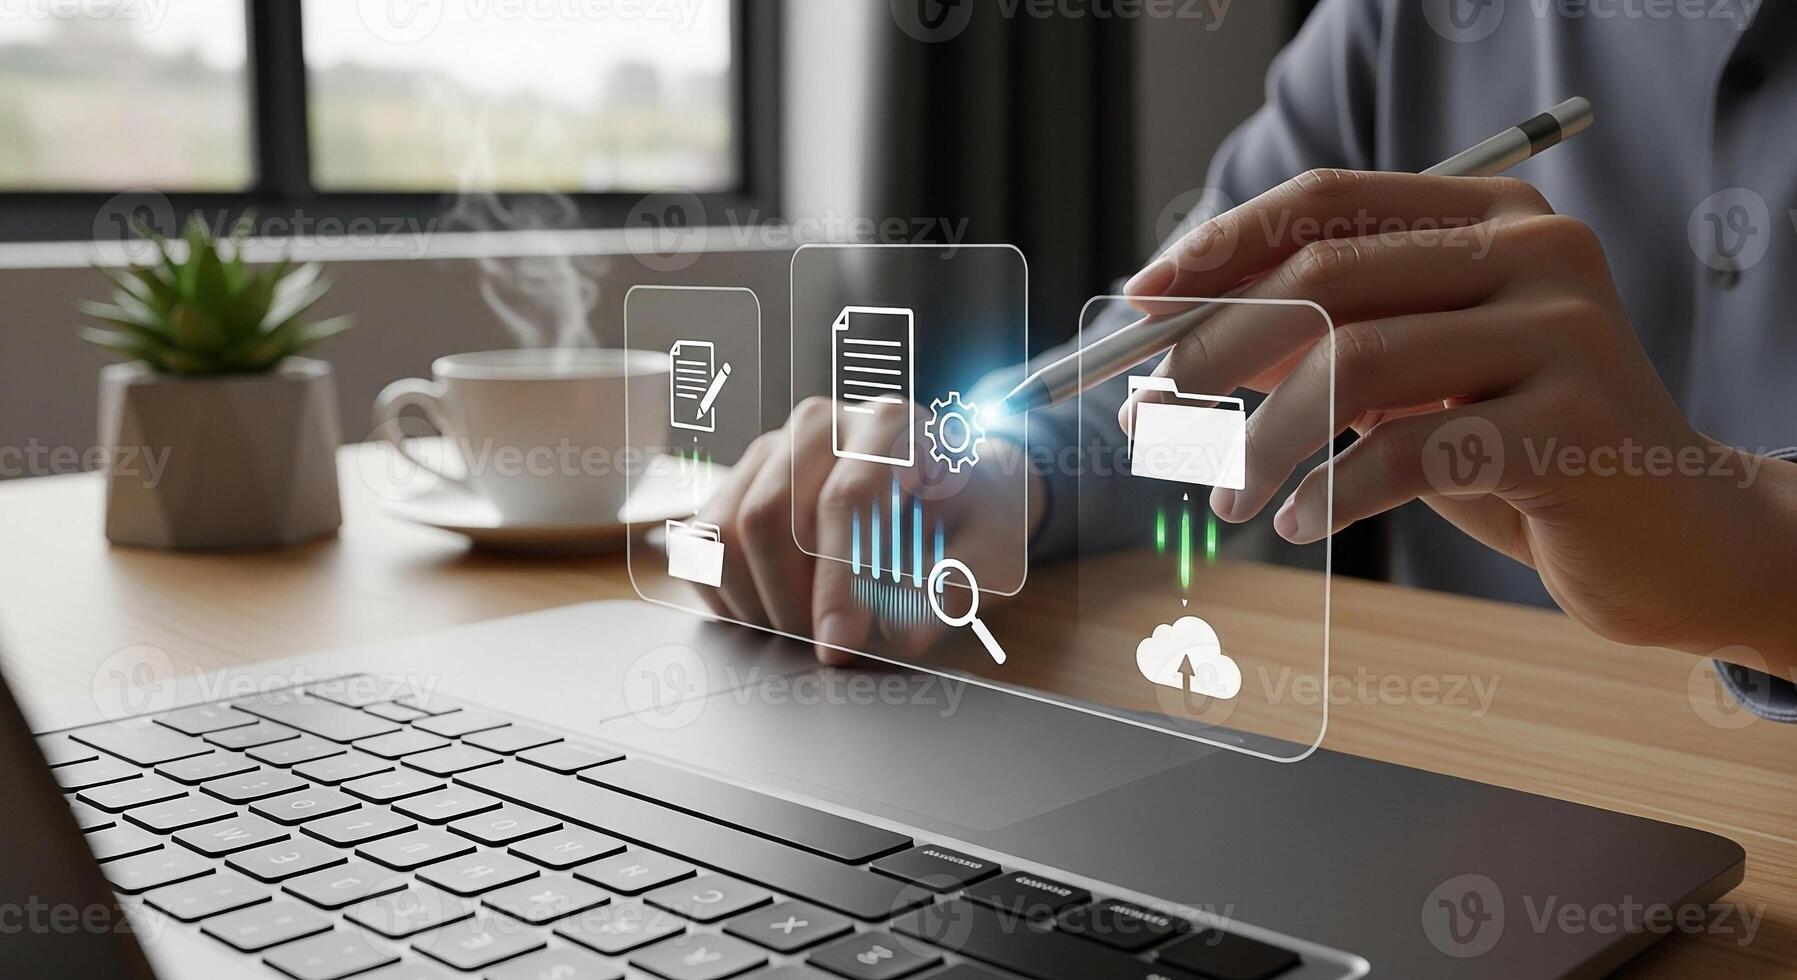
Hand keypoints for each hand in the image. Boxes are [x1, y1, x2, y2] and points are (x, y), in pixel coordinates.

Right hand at [696, 396, 1039, 662]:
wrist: (951, 490)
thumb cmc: (972, 519)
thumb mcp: (992, 552)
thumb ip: (958, 587)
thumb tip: (903, 631)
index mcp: (888, 425)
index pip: (845, 501)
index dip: (837, 581)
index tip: (839, 644)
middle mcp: (821, 424)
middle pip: (771, 515)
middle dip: (790, 598)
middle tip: (822, 649)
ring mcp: (773, 449)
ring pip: (728, 528)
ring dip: (755, 599)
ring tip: (801, 634)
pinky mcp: (740, 480)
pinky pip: (704, 541)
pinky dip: (725, 591)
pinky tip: (769, 614)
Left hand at [1122, 168, 1794, 662]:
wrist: (1675, 538)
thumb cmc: (1519, 452)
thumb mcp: (1413, 381)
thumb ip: (1321, 341)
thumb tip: (1176, 338)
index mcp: (1492, 218)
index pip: (1327, 202)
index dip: (1219, 249)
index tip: (1140, 305)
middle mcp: (1537, 252)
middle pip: (1326, 274)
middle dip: (1215, 347)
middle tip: (1155, 415)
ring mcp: (1566, 332)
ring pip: (1354, 364)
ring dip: (1261, 439)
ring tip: (1230, 495)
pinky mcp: (1576, 425)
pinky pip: (1406, 453)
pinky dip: (1330, 494)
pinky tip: (1304, 523)